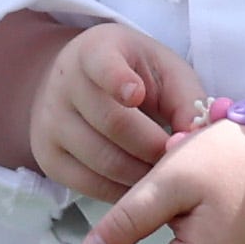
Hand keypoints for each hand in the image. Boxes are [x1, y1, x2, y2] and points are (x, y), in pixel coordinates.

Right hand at [13, 17, 210, 205]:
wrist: (79, 84)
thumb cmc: (136, 76)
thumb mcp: (165, 72)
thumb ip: (187, 99)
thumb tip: (197, 139)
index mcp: (94, 51)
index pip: (100, 63)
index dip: (116, 78)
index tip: (134, 94)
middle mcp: (63, 84)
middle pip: (112, 123)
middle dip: (155, 147)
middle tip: (182, 161)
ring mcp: (50, 122)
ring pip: (102, 160)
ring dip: (143, 175)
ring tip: (167, 176)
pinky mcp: (47, 156)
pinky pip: (88, 185)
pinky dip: (122, 192)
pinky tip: (142, 186)